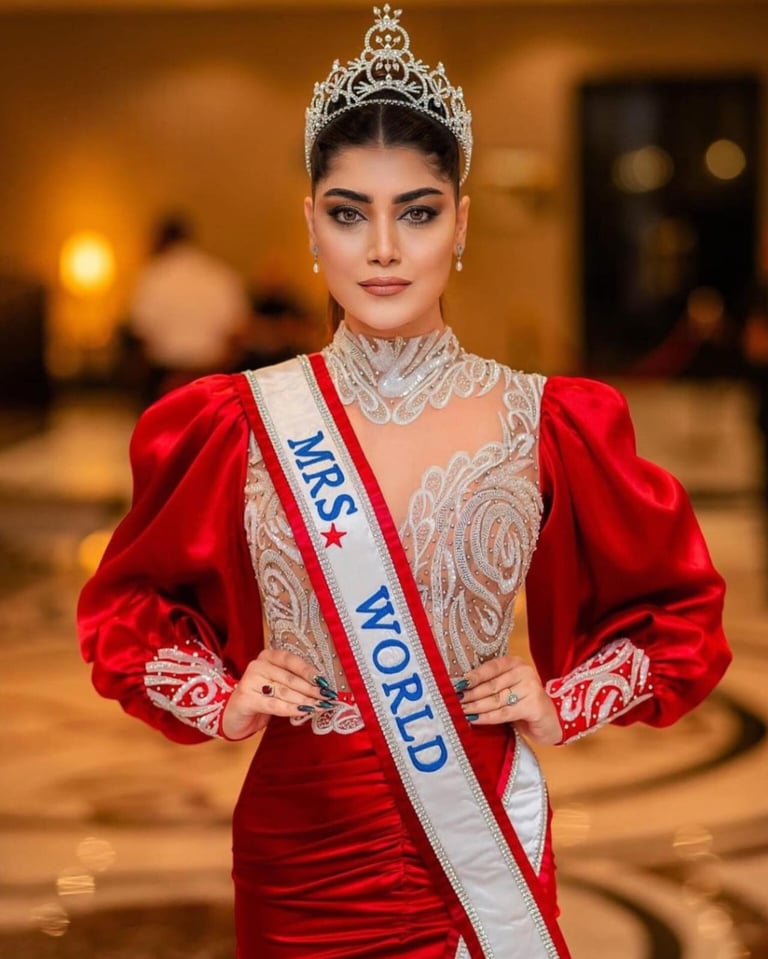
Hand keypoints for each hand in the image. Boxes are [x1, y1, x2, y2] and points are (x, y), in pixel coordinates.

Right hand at [221, 648, 335, 740]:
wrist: (235, 715)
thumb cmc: (262, 698)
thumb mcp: (278, 686)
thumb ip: (295, 683)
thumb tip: (322, 687)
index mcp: (268, 656)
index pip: (291, 660)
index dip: (309, 671)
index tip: (325, 682)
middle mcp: (257, 665)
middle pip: (290, 677)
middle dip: (311, 689)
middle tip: (327, 698)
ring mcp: (249, 680)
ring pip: (284, 691)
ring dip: (305, 700)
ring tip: (319, 706)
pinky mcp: (245, 698)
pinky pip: (273, 704)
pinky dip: (290, 709)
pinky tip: (303, 712)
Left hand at [459, 655, 562, 745]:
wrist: (549, 722)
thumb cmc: (523, 704)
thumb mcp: (507, 689)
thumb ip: (490, 685)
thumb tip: (461, 687)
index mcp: (515, 663)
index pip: (490, 667)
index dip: (473, 676)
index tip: (457, 684)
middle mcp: (525, 672)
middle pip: (491, 685)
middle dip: (471, 694)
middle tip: (454, 701)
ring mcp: (531, 688)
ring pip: (496, 699)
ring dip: (475, 706)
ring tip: (460, 711)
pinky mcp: (534, 706)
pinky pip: (504, 713)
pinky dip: (487, 717)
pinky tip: (474, 719)